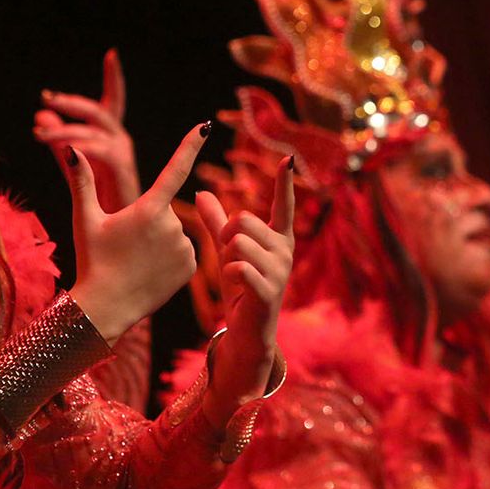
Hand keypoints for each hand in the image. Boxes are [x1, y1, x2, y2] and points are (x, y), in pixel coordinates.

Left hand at [34, 49, 139, 212]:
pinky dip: (78, 147)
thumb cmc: (97, 207)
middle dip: (71, 102)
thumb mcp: (73, 167)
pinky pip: (98, 150)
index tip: (112, 53)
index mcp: (111, 139)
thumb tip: (41, 114)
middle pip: (97, 110)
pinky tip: (60, 147)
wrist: (116, 240)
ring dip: (64, 130)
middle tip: (45, 98)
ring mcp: (123, 153)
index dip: (113, 77)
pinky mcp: (122, 169)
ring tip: (38, 134)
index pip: (113, 101)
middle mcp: (120, 141)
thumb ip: (58, 141)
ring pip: (93, 130)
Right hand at [66, 124, 207, 344]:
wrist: (106, 307)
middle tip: (126, 245)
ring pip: (174, 232)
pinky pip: (184, 252)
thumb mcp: (85, 220)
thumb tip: (69, 149)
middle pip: (164, 211)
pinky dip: (170, 258)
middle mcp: (172, 225)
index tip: (204, 126)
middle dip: (148, 221)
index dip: (190, 145)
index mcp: (147, 209)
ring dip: (159, 241)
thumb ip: (82, 182)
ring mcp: (185, 247)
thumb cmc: (92, 261)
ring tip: (136, 261)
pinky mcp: (191, 267)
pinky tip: (151, 272)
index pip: (175, 169)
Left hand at [194, 158, 294, 424]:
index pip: (283, 206)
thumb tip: (201, 192)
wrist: (246, 331)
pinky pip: (240, 266)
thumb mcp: (226, 251)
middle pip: (243, 220)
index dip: (284, 183)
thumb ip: (216, 223)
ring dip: (227, 258)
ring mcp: (280, 271)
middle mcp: (285, 251)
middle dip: (227, 237)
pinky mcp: (270, 290)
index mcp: (278, 239)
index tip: (288, 157)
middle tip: (230, 260)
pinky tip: (237, 287)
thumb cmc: (239, 288)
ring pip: (239, 242)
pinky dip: (230, 274)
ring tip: (234, 275)